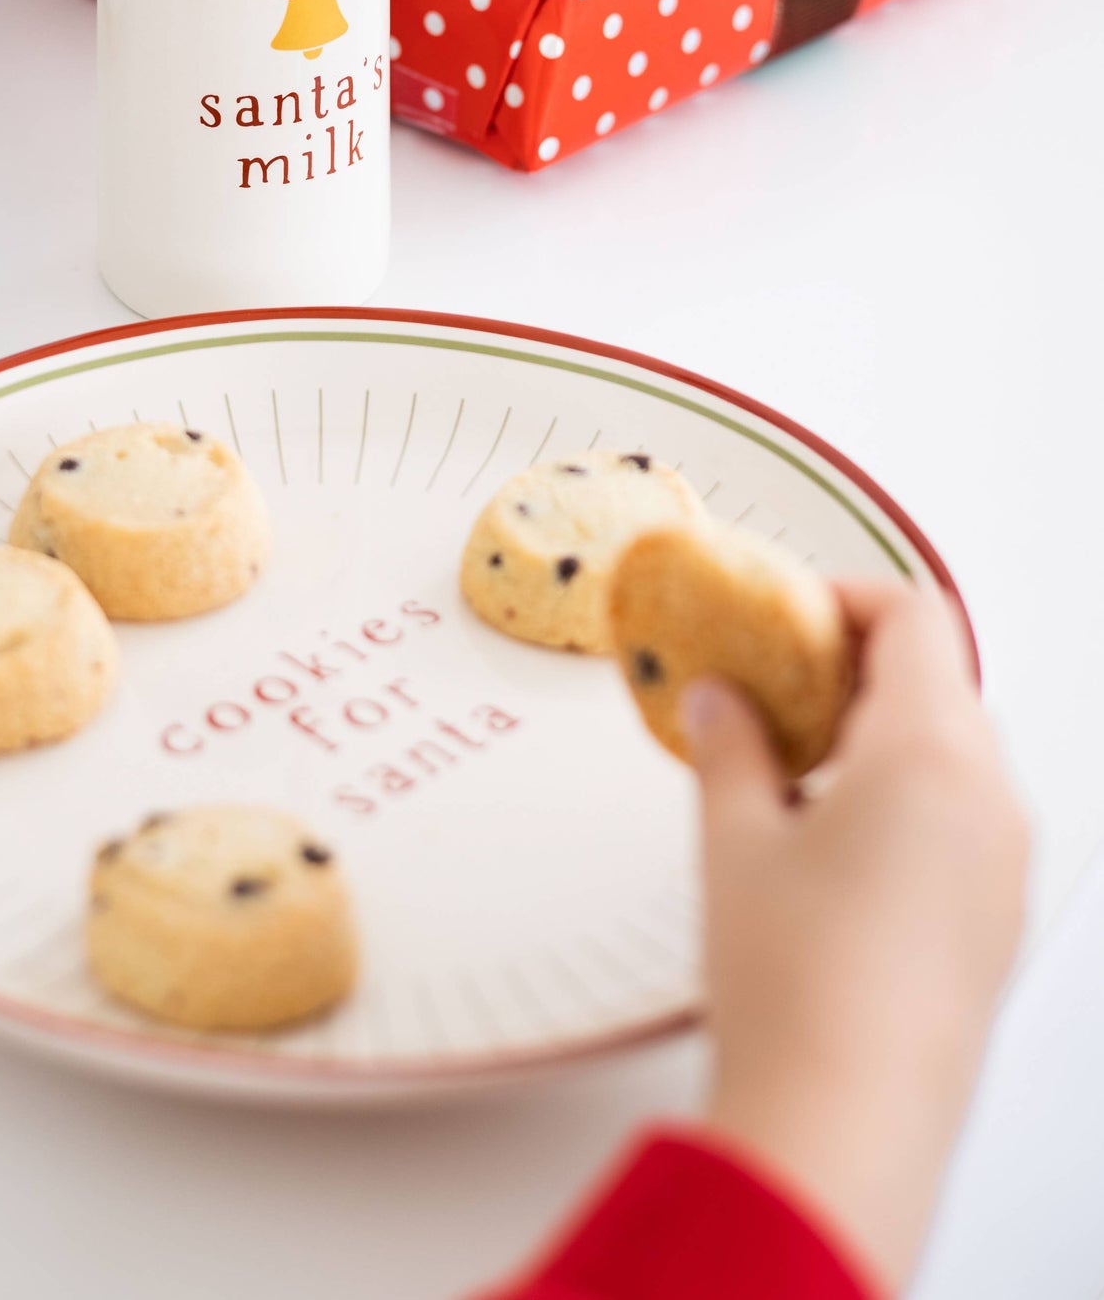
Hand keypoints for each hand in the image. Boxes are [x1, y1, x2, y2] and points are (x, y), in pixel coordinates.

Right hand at [684, 574, 1028, 1293]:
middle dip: (857, 667)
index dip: (843, 598)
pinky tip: (834, 839)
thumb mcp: (734, 843)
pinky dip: (912, 796)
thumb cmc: (793, 987)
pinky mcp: (1001, 922)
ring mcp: (1008, 866)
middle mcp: (991, 800)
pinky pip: (969, 818)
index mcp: (931, 754)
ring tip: (794, 766)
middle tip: (774, 685)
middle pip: (943, 679)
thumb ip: (728, 747)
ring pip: (960, 750)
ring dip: (886, 732)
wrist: (842, 1129)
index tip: (781, 615)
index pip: (913, 618)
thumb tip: (720, 701)